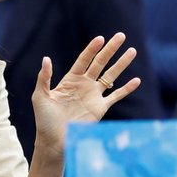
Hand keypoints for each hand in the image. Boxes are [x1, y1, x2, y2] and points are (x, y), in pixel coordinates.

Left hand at [32, 33, 141, 156]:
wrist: (54, 140)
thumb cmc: (44, 120)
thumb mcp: (40, 97)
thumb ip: (44, 78)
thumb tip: (46, 58)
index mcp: (70, 80)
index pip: (84, 60)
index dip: (92, 49)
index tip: (101, 38)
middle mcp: (84, 84)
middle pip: (100, 63)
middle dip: (111, 49)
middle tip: (121, 36)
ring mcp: (94, 96)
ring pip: (111, 76)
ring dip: (121, 64)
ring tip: (132, 51)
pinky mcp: (100, 108)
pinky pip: (116, 96)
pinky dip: (126, 89)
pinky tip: (136, 81)